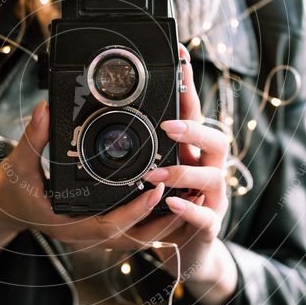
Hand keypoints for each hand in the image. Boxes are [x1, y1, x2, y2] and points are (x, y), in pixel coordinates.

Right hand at [0, 100, 185, 250]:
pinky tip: (174, 198)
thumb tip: (45, 110)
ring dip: (168, 222)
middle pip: (137, 238)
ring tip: (194, 195)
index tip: (157, 189)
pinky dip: (155, 219)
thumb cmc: (14, 190)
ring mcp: (97, 235)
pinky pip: (135, 230)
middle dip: (168, 220)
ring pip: (140, 238)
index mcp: (72, 225)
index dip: (136, 210)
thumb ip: (33, 138)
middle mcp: (89, 235)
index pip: (112, 226)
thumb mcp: (19, 164)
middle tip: (192, 192)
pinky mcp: (102, 228)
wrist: (8, 208)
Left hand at [141, 43, 237, 304]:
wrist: (185, 252)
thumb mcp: (145, 171)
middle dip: (194, 128)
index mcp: (190, 151)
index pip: (192, 111)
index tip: (180, 53)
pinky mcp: (209, 226)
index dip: (188, 83)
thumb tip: (88, 112)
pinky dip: (189, 211)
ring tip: (155, 174)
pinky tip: (172, 205)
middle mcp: (207, 169)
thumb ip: (127, 144)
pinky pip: (206, 218)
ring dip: (184, 172)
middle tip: (167, 125)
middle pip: (217, 138)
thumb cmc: (162, 206)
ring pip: (212, 177)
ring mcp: (213, 198)